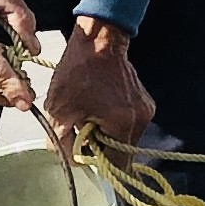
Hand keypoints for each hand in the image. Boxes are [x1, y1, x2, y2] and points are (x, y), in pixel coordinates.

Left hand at [40, 17, 154, 153]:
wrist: (98, 38)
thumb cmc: (79, 71)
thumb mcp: (59, 110)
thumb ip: (60, 141)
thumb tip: (67, 159)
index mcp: (123, 125)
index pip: (117, 166)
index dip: (98, 165)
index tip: (83, 154)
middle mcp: (141, 120)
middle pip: (122, 154)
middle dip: (100, 149)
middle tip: (81, 133)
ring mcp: (144, 110)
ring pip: (124, 138)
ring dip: (105, 135)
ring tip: (88, 117)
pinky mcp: (142, 101)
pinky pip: (126, 123)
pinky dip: (111, 122)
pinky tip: (96, 107)